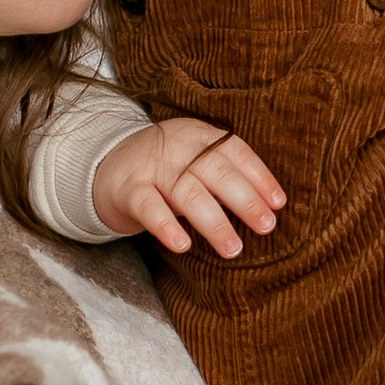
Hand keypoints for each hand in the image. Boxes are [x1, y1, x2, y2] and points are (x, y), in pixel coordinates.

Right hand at [90, 115, 284, 258]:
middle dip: (245, 201)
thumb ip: (224, 175)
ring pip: (188, 194)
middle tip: (266, 227)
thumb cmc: (165, 171)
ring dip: (214, 223)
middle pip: (217, 172)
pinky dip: (166, 226)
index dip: (259, 176)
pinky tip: (183, 245)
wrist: (106, 167)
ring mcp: (152, 168)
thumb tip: (268, 207)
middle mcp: (177, 147)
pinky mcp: (129, 190)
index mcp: (199, 136)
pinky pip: (149, 208)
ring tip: (233, 248)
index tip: (278, 203)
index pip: (235, 151)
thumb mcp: (194, 161)